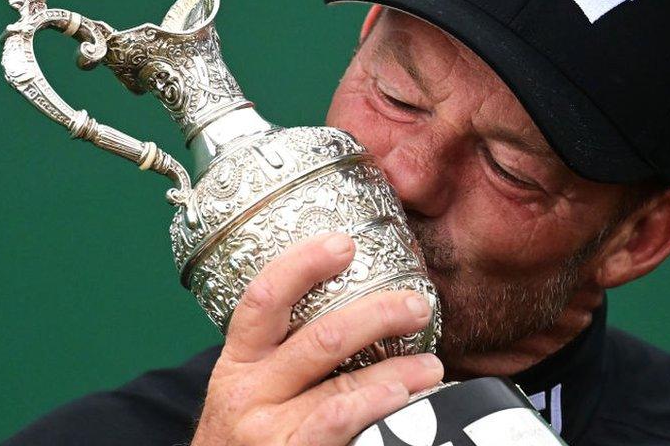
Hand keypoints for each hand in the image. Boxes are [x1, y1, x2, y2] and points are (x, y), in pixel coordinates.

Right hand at [191, 232, 443, 445]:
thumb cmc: (248, 436)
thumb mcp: (250, 389)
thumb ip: (285, 355)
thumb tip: (356, 313)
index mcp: (238, 360)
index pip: (264, 298)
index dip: (303, 264)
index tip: (344, 243)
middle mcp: (247, 391)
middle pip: (320, 338)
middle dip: (378, 315)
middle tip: (417, 305)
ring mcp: (264, 429)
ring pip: (340, 384)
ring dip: (397, 369)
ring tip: (431, 365)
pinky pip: (337, 422)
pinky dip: (375, 405)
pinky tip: (401, 397)